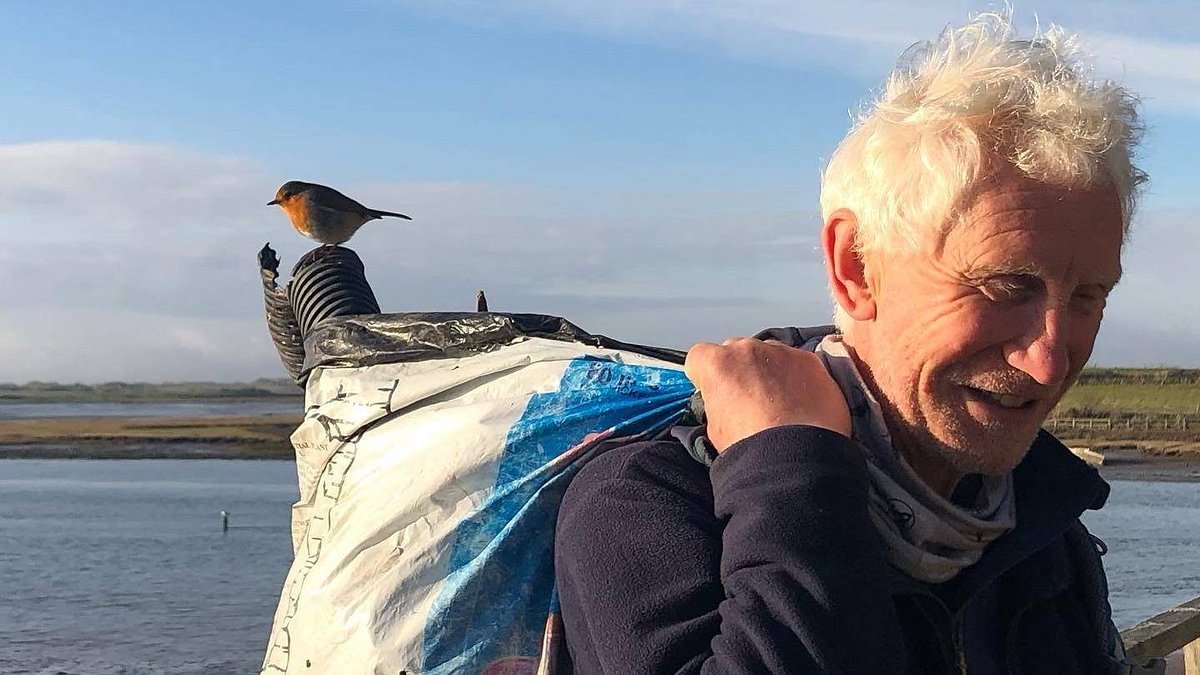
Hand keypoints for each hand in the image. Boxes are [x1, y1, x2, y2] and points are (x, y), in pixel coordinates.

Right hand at [684, 338, 850, 452]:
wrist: (794, 460)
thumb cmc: (754, 449)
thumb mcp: (715, 430)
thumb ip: (717, 406)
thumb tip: (726, 408)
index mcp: (717, 364)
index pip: (700, 358)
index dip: (706, 376)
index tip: (713, 389)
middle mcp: (748, 350)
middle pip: (736, 352)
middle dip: (740, 372)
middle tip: (749, 403)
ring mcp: (782, 352)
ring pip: (769, 354)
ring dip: (770, 373)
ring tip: (779, 407)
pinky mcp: (810, 362)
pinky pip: (799, 364)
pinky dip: (799, 380)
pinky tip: (801, 406)